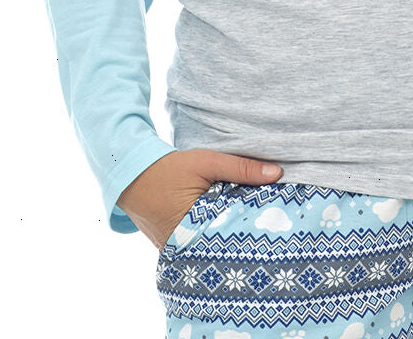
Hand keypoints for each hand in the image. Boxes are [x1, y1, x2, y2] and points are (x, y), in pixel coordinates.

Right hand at [117, 148, 283, 250]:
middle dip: (244, 239)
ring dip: (228, 239)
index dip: (256, 231)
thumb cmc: (171, 168)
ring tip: (256, 235)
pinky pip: (199, 247)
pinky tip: (230, 231)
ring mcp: (178, 251)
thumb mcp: (207, 162)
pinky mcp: (174, 249)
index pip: (234, 235)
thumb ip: (241, 168)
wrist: (134, 175)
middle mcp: (185, 245)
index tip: (277, 228)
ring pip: (212, 248)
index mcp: (194, 225)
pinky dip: (213, 238)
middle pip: (224, 246)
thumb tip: (278, 174)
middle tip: (272, 233)